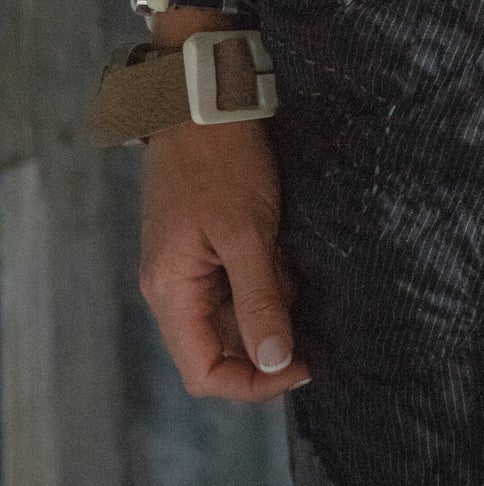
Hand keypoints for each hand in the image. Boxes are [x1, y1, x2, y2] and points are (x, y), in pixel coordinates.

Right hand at [140, 112, 308, 399]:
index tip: (302, 365)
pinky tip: (284, 253)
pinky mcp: (204, 247)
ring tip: (293, 271)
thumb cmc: (220, 162)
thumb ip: (260, 300)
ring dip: (270, 306)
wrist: (203, 102)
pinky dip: (266, 278)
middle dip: (268, 341)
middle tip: (309, 321)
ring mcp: (187, 267)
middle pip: (219, 349)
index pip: (205, 373)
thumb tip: (275, 361)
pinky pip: (236, 284)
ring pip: (232, 316)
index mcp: (171, 294)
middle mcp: (173, 289)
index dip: (254, 383)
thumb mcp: (247, 234)